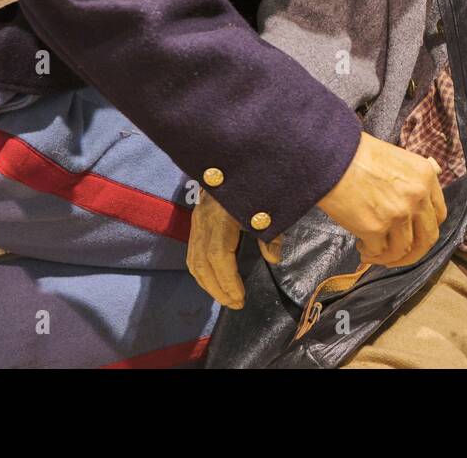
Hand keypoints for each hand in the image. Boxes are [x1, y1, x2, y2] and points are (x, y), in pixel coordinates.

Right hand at [187, 190, 281, 309]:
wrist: (230, 162)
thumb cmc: (253, 185)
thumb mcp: (266, 207)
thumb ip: (271, 233)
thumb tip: (274, 259)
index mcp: (222, 215)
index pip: (218, 255)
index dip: (228, 279)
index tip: (240, 296)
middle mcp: (204, 221)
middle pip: (203, 263)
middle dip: (218, 288)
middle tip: (235, 304)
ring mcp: (196, 222)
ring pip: (194, 261)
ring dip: (209, 285)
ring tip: (226, 298)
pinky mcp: (194, 223)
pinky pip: (192, 255)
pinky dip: (202, 273)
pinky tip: (214, 283)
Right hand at [317, 132, 446, 267]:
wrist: (331, 156)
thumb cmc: (358, 155)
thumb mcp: (398, 159)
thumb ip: (414, 179)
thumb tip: (425, 191)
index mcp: (426, 178)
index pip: (439, 216)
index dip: (426, 231)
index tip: (414, 237)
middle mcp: (417, 197)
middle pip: (427, 238)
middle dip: (413, 254)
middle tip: (397, 257)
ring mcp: (398, 214)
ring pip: (403, 250)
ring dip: (388, 257)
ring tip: (373, 252)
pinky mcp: (375, 228)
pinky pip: (379, 252)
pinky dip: (371, 255)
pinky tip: (362, 247)